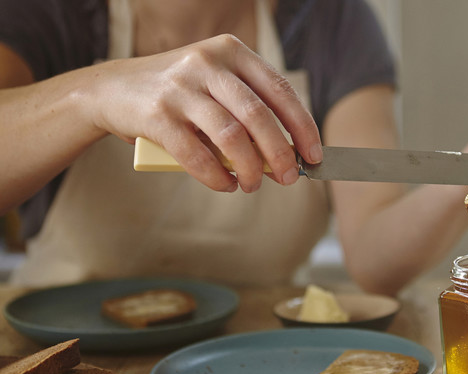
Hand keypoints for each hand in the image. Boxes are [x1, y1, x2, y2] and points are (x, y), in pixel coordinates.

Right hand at [89, 34, 321, 192]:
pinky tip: (225, 185)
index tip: (314, 154)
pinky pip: (196, 154)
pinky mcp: (156, 114)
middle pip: (258, 115)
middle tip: (289, 178)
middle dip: (279, 153)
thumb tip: (284, 156)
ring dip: (249, 168)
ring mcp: (181, 87)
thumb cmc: (178, 94)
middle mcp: (208, 63)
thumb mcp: (216, 86)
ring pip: (230, 135)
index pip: (279, 90)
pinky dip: (216, 176)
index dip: (302, 126)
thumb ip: (248, 112)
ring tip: (252, 185)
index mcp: (231, 52)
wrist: (111, 89)